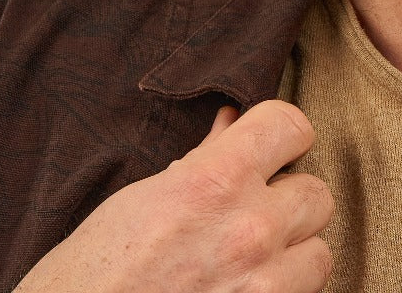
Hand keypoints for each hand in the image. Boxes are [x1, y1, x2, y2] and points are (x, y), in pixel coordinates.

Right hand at [15, 99, 332, 292]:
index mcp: (213, 182)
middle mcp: (249, 230)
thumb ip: (200, 164)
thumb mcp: (135, 204)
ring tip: (249, 265)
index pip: (291, 125)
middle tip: (249, 218)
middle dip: (286, 203)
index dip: (281, 135)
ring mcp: (262, 287)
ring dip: (291, 257)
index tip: (268, 149)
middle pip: (315, 193)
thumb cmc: (81, 281)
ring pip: (319, 253)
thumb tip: (232, 125)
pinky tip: (242, 292)